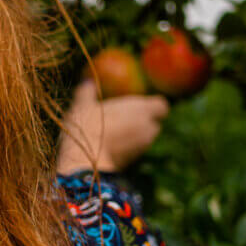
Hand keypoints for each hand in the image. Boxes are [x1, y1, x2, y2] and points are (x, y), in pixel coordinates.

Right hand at [55, 78, 169, 174]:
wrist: (84, 160)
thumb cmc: (87, 126)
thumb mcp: (83, 104)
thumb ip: (87, 91)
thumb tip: (88, 82)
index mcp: (142, 109)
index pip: (162, 106)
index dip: (153, 106)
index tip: (140, 105)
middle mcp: (147, 129)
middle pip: (154, 124)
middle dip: (144, 122)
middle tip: (124, 118)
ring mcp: (142, 148)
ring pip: (145, 139)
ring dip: (135, 136)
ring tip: (114, 133)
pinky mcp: (133, 163)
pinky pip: (135, 152)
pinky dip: (127, 149)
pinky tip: (108, 146)